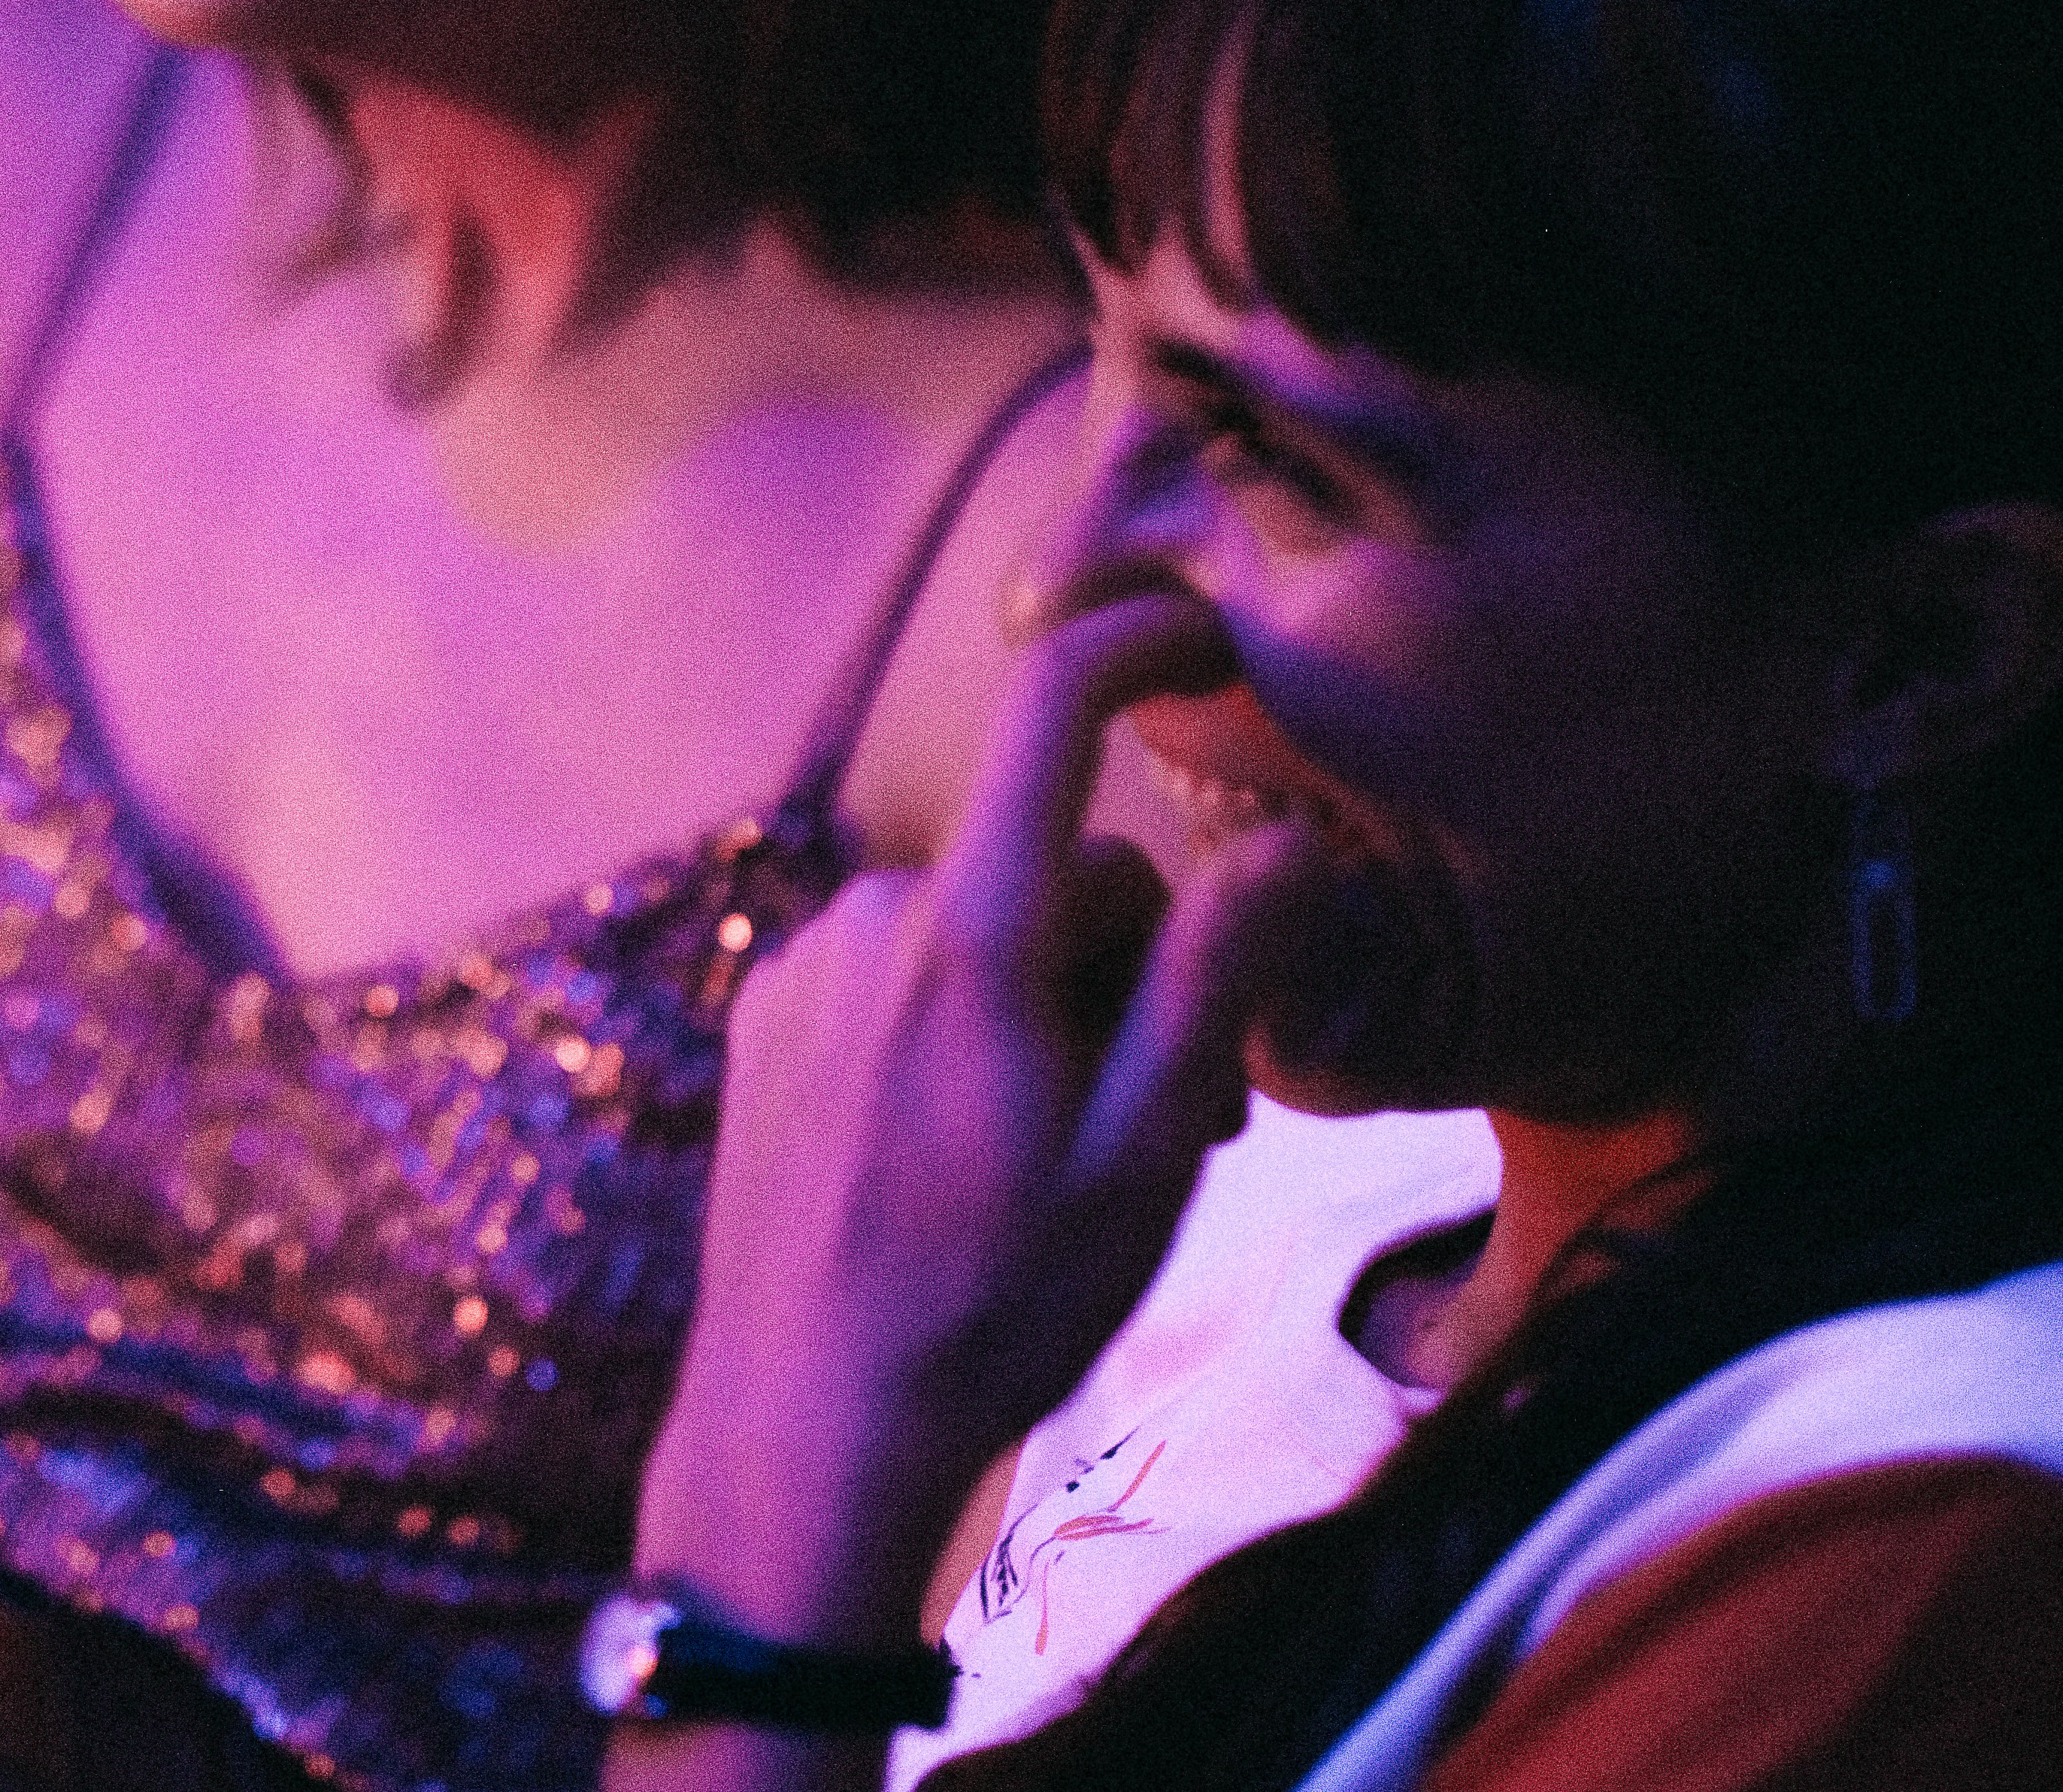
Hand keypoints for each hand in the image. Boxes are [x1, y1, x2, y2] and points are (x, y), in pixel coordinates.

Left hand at [633, 584, 1278, 1648]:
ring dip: (1046, 1012)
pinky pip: (905, 976)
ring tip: (1061, 1164)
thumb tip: (1289, 842)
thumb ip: (1217, 979)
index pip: (1053, 711)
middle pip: (1056, 874)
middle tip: (1167, 1126)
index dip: (1135, 643)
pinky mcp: (772, 1017)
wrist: (804, 1430)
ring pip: (984, 932)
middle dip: (1128, 971)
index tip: (1203, 633)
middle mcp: (874, 920)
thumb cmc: (995, 1310)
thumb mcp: (1147, 1156)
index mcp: (971, 937)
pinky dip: (960, 1032)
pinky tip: (961, 1156)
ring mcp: (809, 967)